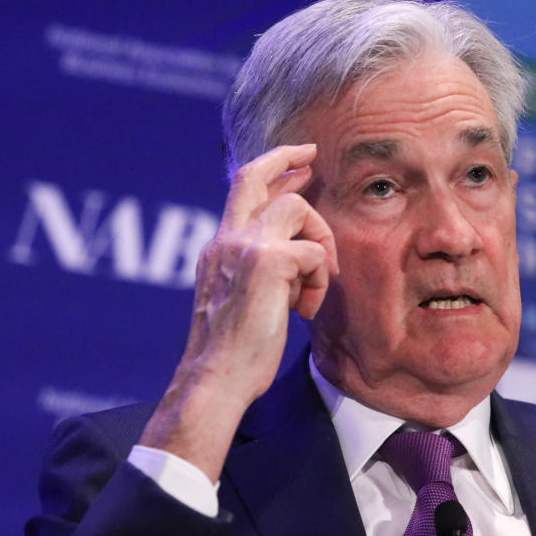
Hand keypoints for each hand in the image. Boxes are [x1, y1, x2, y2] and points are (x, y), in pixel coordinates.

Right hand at [139, 144, 337, 480]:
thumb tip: (293, 256)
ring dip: (319, 240)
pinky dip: (319, 281)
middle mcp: (226, 240)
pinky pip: (314, 253)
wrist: (215, 379)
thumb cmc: (233, 353)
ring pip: (296, 208)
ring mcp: (244, 247)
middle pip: (254, 175)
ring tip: (312, 287)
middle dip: (287, 157)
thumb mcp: (239, 300)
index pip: (241, 192)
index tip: (296, 164)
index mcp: (218, 249)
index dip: (270, 170)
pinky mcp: (267, 263)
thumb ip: (258, 272)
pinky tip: (305, 311)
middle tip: (312, 156)